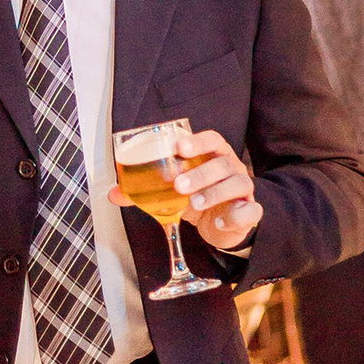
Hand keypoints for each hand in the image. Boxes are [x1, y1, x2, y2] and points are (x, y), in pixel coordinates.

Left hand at [110, 128, 262, 249]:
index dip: (198, 141)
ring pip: (238, 184)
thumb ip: (145, 191)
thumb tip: (113, 193)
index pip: (213, 140)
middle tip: (178, 185)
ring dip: (215, 193)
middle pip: (223, 163)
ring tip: (194, 204)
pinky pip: (250, 211)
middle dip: (201, 173)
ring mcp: (244, 190)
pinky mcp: (250, 212)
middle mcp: (232, 168)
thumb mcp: (172, 192)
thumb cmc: (198, 197)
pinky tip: (219, 221)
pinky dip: (234, 216)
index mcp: (214, 156)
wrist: (223, 223)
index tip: (180, 148)